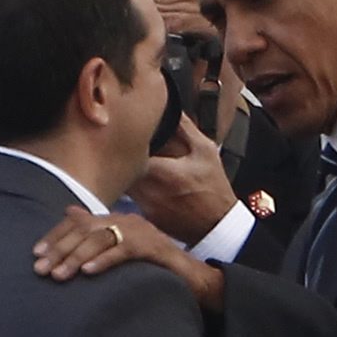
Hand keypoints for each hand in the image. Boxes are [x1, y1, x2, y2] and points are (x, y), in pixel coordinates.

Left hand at [31, 207, 225, 311]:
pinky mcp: (153, 246)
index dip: (55, 235)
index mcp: (115, 220)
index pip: (78, 221)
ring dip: (76, 258)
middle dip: (60, 249)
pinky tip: (88, 273)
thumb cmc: (152, 267)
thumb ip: (97, 238)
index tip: (36, 254)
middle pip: (85, 229)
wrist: (191, 276)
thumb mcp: (120, 251)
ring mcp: (140, 231)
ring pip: (100, 239)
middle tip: (41, 269)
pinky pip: (124, 250)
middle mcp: (125, 220)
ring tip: (59, 275)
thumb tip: (69, 215)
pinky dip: (104, 261)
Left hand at [124, 115, 236, 245]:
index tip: (123, 134)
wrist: (216, 226)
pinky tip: (144, 183)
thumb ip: (186, 129)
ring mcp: (144, 206)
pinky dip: (133, 189)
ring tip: (129, 162)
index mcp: (162, 172)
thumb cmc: (214, 189)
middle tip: (120, 146)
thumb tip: (172, 110)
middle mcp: (149, 191)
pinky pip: (130, 198)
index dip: (124, 143)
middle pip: (120, 171)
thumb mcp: (206, 152)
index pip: (129, 153)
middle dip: (120, 158)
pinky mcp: (144, 217)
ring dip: (124, 174)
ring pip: (122, 185)